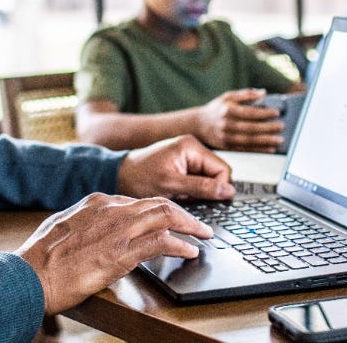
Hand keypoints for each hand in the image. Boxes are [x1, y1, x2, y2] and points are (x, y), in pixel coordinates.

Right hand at [15, 192, 211, 313]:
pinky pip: (161, 242)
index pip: (138, 201)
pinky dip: (180, 245)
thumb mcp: (63, 226)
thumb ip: (83, 222)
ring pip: (165, 216)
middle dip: (183, 213)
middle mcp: (110, 209)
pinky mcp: (121, 252)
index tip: (169, 220)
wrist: (30, 274)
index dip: (158, 211)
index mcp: (95, 202)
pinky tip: (190, 251)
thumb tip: (93, 229)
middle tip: (199, 225)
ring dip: (190, 225)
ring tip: (203, 234)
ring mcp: (117, 229)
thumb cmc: (41, 257)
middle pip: (158, 203)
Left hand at [118, 133, 234, 199]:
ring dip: (197, 193)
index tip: (206, 201)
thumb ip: (202, 187)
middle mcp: (192, 149)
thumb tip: (228, 191)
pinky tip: (177, 194)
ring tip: (178, 194)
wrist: (118, 177)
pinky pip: (198, 182)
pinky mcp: (183, 166)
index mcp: (192, 147)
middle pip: (217, 175)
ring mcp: (188, 157)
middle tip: (187, 197)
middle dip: (206, 191)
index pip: (223, 169)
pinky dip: (190, 192)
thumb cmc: (139, 178)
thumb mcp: (171, 185)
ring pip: (208, 181)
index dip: (219, 188)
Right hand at [194, 88, 283, 151]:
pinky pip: (246, 150)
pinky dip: (259, 150)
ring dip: (266, 141)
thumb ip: (246, 94)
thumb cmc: (216, 109)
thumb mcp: (228, 96)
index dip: (264, 113)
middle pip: (251, 128)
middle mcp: (227, 124)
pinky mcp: (227, 147)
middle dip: (268, 128)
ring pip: (250, 141)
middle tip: (281, 127)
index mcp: (228, 110)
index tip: (276, 112)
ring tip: (279, 140)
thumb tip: (263, 93)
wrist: (198, 125)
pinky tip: (270, 148)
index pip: (249, 112)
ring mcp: (227, 137)